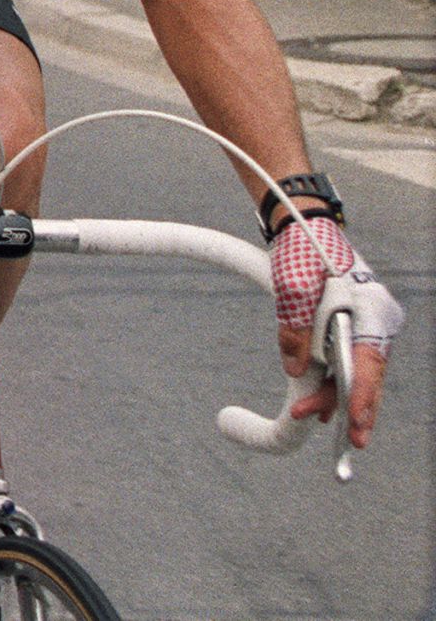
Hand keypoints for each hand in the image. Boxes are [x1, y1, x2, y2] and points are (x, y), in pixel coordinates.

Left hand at [271, 215, 401, 447]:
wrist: (303, 226)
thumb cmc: (300, 251)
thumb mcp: (292, 288)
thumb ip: (294, 328)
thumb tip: (294, 367)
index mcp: (370, 309)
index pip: (369, 362)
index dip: (363, 395)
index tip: (357, 422)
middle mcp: (376, 320)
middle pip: (367, 373)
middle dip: (355, 408)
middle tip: (351, 443)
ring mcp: (367, 325)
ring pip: (356, 370)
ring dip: (336, 395)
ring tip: (311, 418)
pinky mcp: (352, 327)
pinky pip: (348, 361)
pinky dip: (334, 381)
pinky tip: (321, 404)